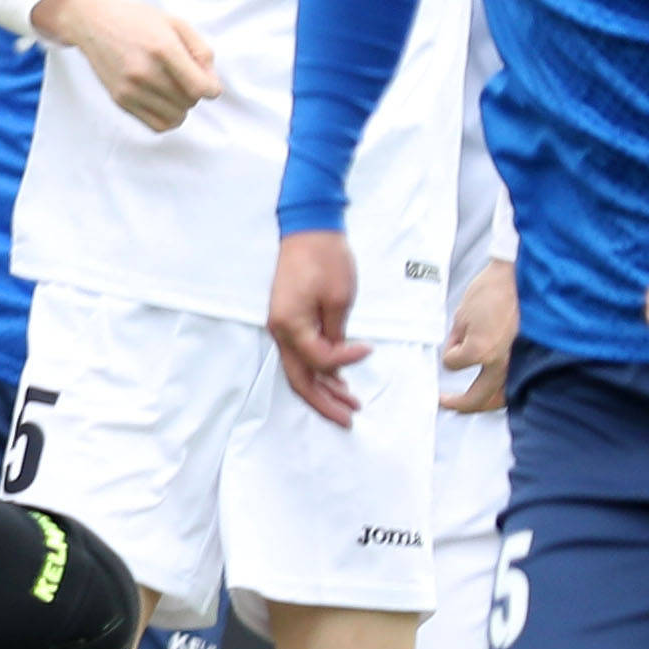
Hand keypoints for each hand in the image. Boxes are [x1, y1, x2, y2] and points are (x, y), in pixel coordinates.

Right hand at [33, 0, 221, 133]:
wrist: (94, 23)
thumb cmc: (138, 21)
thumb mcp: (176, 23)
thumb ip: (202, 51)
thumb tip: (211, 84)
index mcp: (163, 49)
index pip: (200, 88)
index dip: (212, 89)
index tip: (209, 84)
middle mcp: (145, 72)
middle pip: (190, 102)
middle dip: (194, 92)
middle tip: (183, 77)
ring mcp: (130, 89)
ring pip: (176, 116)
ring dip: (181, 106)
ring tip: (173, 88)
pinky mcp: (120, 100)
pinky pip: (157, 125)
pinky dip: (168, 119)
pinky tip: (165, 103)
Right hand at [267, 228, 368, 426]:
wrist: (308, 229)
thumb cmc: (324, 258)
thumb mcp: (338, 297)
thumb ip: (336, 333)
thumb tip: (338, 360)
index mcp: (290, 324)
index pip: (318, 359)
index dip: (344, 361)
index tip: (368, 348)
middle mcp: (280, 330)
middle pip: (299, 378)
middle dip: (323, 402)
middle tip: (349, 419)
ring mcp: (282, 325)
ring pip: (299, 369)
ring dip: (322, 389)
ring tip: (349, 405)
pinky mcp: (289, 319)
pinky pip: (301, 354)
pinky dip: (319, 370)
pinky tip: (337, 379)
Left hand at [441, 258, 517, 412]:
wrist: (520, 278)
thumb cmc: (492, 291)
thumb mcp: (462, 314)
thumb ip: (458, 339)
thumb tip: (457, 351)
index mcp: (480, 350)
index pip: (452, 364)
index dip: (450, 352)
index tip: (454, 341)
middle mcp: (501, 362)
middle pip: (478, 398)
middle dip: (460, 403)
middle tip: (446, 402)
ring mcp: (519, 362)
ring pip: (502, 398)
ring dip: (484, 404)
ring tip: (471, 403)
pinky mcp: (531, 357)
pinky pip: (518, 383)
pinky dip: (505, 392)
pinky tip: (496, 390)